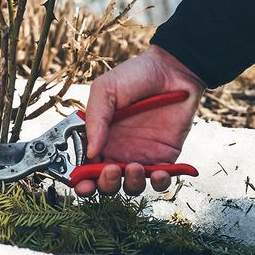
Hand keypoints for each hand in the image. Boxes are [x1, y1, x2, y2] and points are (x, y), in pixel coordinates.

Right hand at [74, 45, 204, 196]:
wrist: (172, 69)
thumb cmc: (136, 75)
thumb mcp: (106, 89)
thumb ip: (95, 119)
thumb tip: (90, 152)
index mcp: (100, 137)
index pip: (86, 166)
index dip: (82, 179)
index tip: (82, 182)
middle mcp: (118, 150)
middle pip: (106, 183)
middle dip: (105, 185)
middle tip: (110, 171)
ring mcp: (141, 155)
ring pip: (132, 185)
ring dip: (131, 183)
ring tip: (134, 167)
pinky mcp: (165, 157)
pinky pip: (161, 180)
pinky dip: (159, 183)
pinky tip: (158, 172)